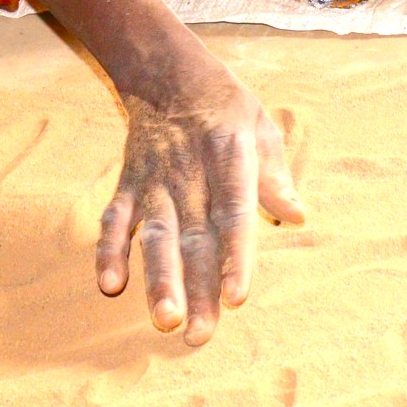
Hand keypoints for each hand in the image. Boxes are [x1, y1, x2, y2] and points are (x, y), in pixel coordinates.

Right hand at [98, 63, 304, 343]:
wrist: (166, 70)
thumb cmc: (225, 105)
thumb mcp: (261, 125)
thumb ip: (275, 175)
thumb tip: (298, 216)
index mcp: (229, 157)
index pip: (233, 213)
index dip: (235, 256)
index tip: (237, 297)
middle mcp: (190, 174)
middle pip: (194, 238)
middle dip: (197, 289)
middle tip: (201, 335)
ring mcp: (155, 180)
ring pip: (156, 236)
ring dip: (158, 279)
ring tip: (164, 320)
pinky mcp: (129, 183)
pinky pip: (115, 219)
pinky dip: (109, 250)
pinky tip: (109, 283)